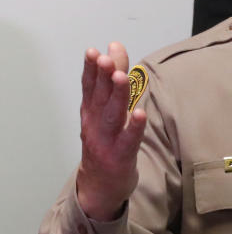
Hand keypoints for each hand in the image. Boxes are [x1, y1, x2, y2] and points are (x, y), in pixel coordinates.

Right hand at [76, 43, 146, 220]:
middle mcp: (95, 124)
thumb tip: (115, 48)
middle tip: (106, 58)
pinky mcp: (120, 156)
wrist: (100, 185)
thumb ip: (111, 80)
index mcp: (90, 111)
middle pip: (99, 97)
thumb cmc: (104, 142)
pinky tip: (140, 114)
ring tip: (122, 77)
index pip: (89, 86)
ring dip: (117, 95)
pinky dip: (134, 127)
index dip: (90, 69)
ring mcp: (106, 140)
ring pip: (112, 114)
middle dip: (103, 76)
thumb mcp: (104, 110)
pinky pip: (128, 140)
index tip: (93, 51)